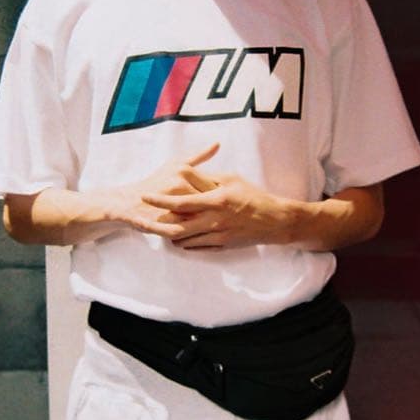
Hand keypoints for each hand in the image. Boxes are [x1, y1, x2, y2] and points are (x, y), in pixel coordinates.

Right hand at [111, 144, 221, 234]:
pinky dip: (200, 233)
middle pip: (210, 202)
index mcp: (184, 171)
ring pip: (202, 216)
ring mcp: (172, 204)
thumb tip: (218, 144)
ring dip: (210, 222)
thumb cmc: (156, 182)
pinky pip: (191, 229)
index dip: (222, 196)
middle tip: (223, 215)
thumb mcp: (176, 164)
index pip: (214, 186)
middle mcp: (179, 185)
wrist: (128, 202)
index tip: (225, 202)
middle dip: (218, 210)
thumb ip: (199, 156)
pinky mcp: (166, 221)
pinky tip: (203, 233)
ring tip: (213, 223)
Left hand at [141, 172, 293, 248]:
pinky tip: (180, 236)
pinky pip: (195, 247)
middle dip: (158, 223)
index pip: (180, 203)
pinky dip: (184, 242)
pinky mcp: (221, 246)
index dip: (160, 200)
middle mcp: (214, 221)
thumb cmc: (253, 196)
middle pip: (176, 227)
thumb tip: (187, 172)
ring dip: (170, 233)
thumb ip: (208, 178)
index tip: (145, 196)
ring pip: (183, 240)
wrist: (274, 221)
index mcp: (215, 201)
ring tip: (163, 226)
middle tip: (147, 218)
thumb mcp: (231, 179)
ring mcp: (217, 236)